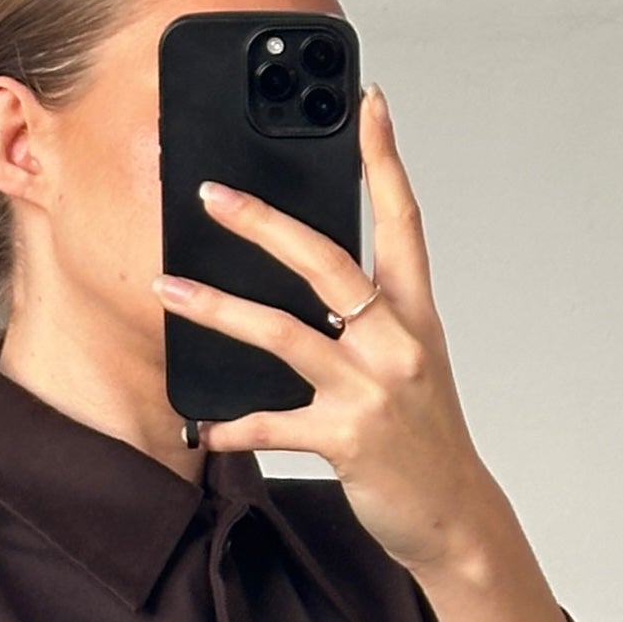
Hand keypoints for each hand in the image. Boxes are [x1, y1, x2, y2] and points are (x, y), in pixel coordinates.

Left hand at [151, 83, 506, 578]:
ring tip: (168, 290)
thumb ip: (371, 323)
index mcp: (415, 316)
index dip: (385, 160)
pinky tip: (203, 425)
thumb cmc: (425, 440)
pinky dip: (234, 425)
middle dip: (265, 222)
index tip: (368, 104)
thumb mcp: (412, 367)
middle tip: (212, 194)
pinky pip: (275, 424)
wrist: (454, 516)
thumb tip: (310, 289)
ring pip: (284, 332)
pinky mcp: (349, 438)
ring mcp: (372, 390)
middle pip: (327, 261)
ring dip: (218, 309)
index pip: (403, 221)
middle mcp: (397, 343)